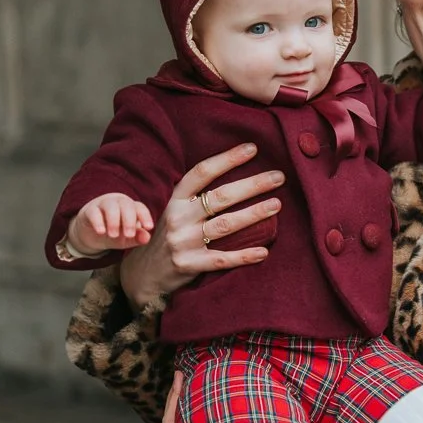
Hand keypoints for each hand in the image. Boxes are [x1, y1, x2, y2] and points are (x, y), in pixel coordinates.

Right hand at [68, 193, 153, 254]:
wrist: (92, 235)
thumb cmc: (115, 234)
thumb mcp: (127, 239)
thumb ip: (137, 238)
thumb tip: (147, 238)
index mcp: (131, 207)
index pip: (140, 208)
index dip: (145, 216)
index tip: (149, 227)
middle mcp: (118, 203)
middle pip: (126, 204)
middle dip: (129, 220)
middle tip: (129, 235)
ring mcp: (103, 205)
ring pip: (110, 206)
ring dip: (113, 220)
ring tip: (113, 235)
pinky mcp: (89, 211)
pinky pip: (94, 212)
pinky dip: (98, 221)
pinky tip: (101, 231)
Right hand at [119, 142, 284, 309]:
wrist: (143, 274)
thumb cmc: (169, 235)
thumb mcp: (175, 211)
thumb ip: (197, 196)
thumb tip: (237, 175)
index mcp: (176, 200)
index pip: (202, 173)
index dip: (227, 159)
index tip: (252, 149)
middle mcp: (178, 218)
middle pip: (220, 197)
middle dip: (252, 185)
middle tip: (278, 177)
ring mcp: (183, 242)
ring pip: (224, 225)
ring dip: (253, 214)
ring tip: (276, 204)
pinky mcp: (189, 265)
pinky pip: (221, 260)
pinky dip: (243, 256)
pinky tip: (264, 251)